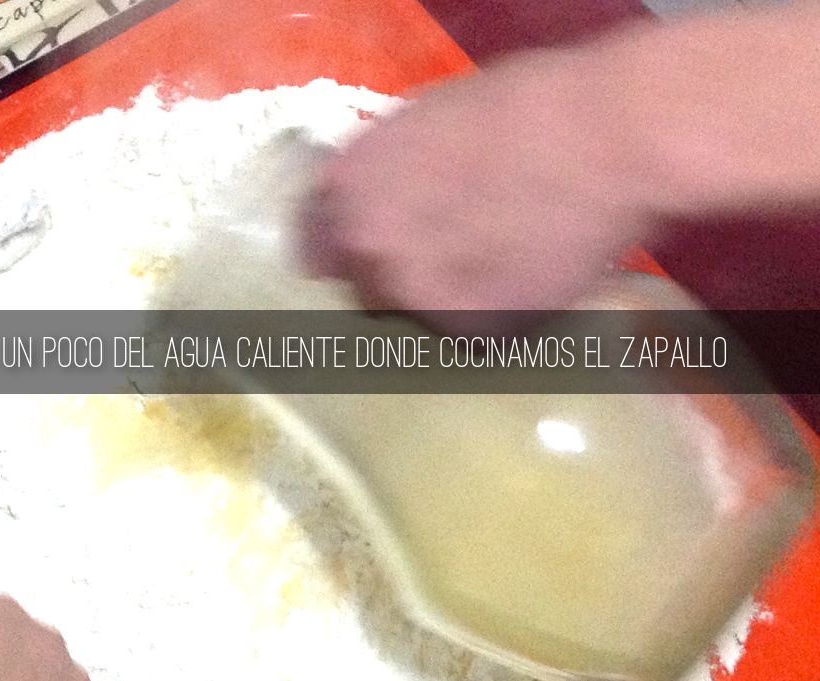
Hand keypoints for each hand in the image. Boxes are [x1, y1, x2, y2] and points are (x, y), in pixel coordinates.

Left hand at [301, 49, 657, 322]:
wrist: (604, 139)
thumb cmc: (525, 106)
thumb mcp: (426, 123)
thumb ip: (385, 174)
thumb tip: (373, 209)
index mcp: (348, 188)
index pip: (314, 248)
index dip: (345, 254)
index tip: (369, 260)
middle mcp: (367, 246)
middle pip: (364, 287)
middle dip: (396, 279)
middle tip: (450, 259)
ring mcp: (415, 294)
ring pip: (415, 316)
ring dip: (442, 302)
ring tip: (493, 271)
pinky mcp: (468, 330)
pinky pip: (467, 335)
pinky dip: (489, 319)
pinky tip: (522, 285)